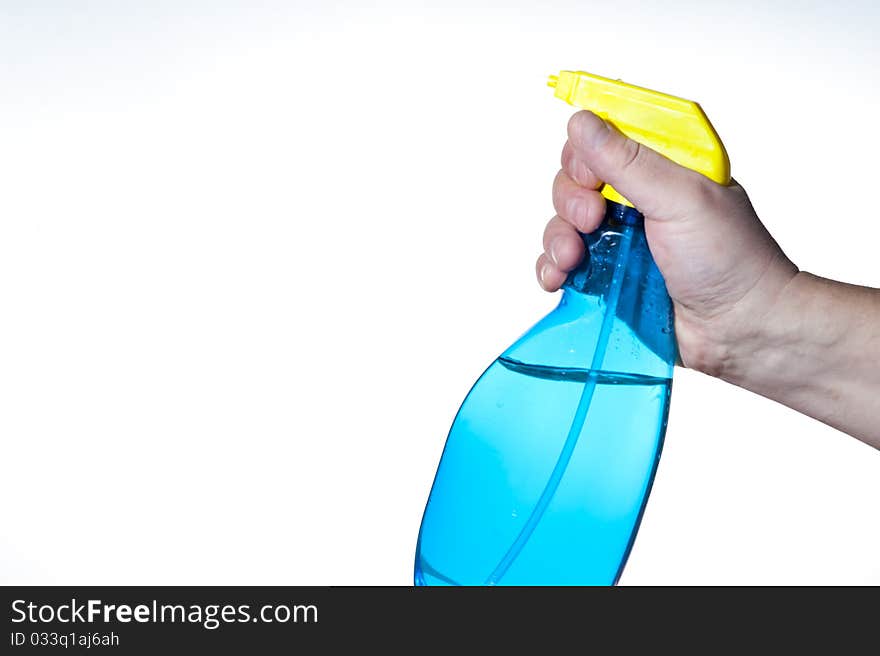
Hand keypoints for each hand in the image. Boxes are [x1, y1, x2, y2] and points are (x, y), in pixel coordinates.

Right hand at [538, 110, 798, 376]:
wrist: (741, 330)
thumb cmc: (729, 260)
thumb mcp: (680, 199)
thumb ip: (628, 162)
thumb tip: (581, 120)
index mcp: (662, 167)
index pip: (603, 141)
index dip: (586, 157)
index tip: (594, 182)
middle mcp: (637, 199)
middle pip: (574, 181)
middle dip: (570, 202)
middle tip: (590, 222)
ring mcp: (619, 239)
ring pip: (562, 222)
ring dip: (557, 238)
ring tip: (572, 260)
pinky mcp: (606, 277)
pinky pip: (561, 264)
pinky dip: (552, 269)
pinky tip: (559, 279)